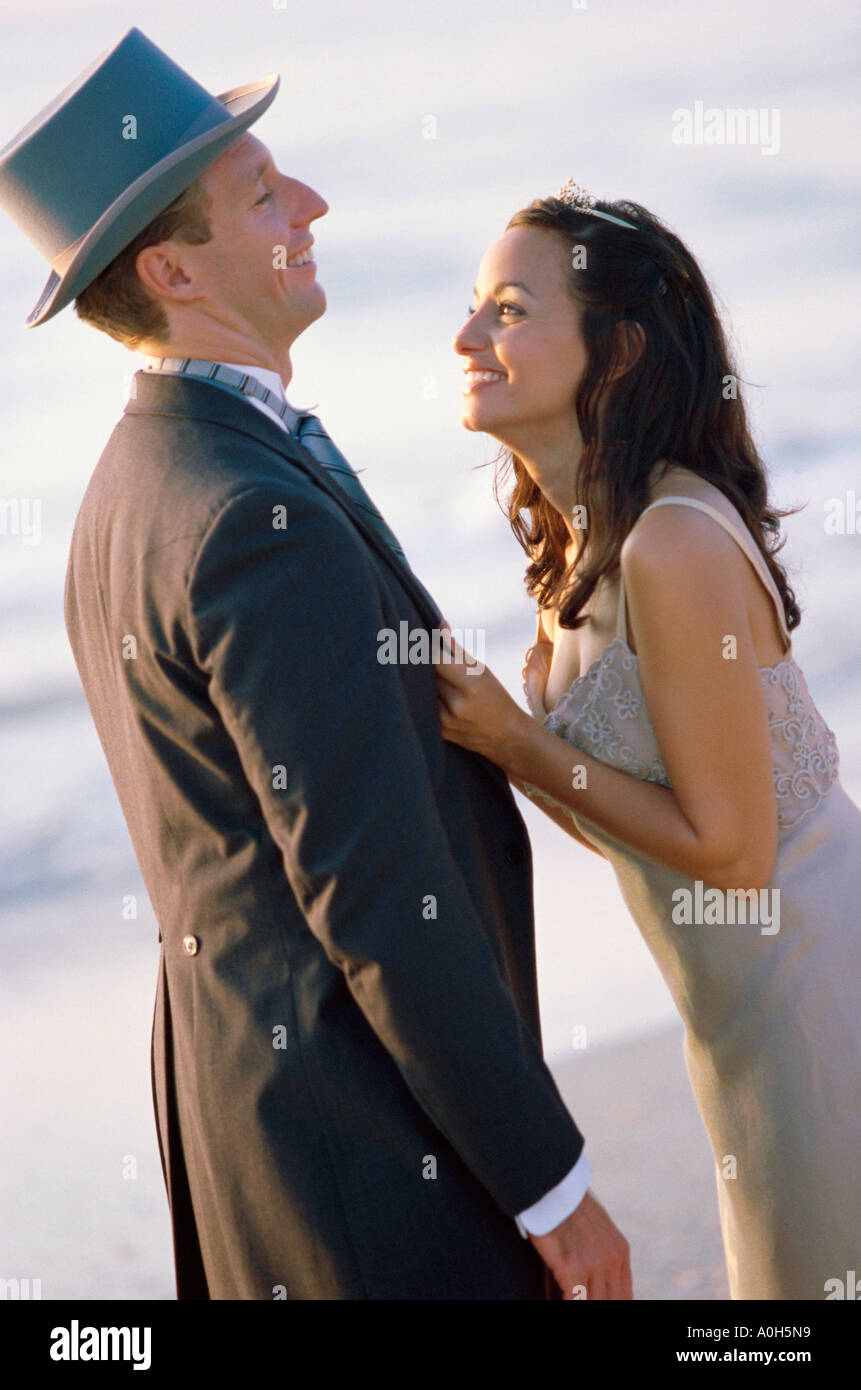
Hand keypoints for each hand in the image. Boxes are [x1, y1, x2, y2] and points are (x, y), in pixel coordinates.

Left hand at [434, 627, 530, 767]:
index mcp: (471, 686)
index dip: (428, 648)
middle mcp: (456, 705)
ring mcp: (445, 721)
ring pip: (422, 691)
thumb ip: (457, 651)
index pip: (436, 659)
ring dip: (423, 681)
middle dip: (424, 663)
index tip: (423, 640)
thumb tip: (440, 627)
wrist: (506, 736)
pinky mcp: (439, 732)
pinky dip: (426, 697)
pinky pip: (424, 707)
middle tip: (425, 657)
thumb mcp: (482, 671)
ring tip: (432, 677)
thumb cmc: (495, 698)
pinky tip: (434, 694)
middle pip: (427, 675)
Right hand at [528, 1190, 632, 1300]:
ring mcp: (594, 1265)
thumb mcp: (596, 1227)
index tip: (597, 1299)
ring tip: (567, 1295)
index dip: (611, 1302)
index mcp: (621, 1252)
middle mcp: (613, 1260)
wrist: (552, 1185)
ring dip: (581, 1300)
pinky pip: (575, 1300)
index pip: (624, 1296)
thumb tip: (593, 1280)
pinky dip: (564, 1301)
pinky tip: (557, 1298)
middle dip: (597, 1302)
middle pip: (611, 1301)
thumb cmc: (566, 1205)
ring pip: (595, 1303)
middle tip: (580, 1297)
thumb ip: (602, 1253)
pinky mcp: (573, 1268)